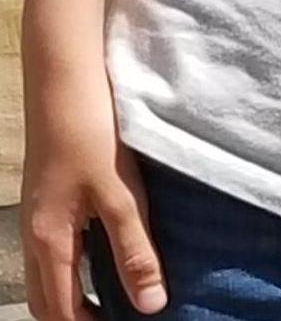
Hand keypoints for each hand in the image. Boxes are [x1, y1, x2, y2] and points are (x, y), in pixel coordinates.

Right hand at [23, 59, 164, 317]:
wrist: (65, 79)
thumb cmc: (92, 133)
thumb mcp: (121, 193)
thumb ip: (134, 248)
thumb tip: (151, 305)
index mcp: (49, 242)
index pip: (60, 310)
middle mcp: (34, 234)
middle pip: (46, 298)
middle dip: (73, 317)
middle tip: (114, 318)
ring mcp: (37, 212)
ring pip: (46, 273)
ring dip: (70, 292)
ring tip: (111, 294)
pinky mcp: (47, 192)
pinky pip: (53, 245)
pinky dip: (72, 263)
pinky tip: (101, 249)